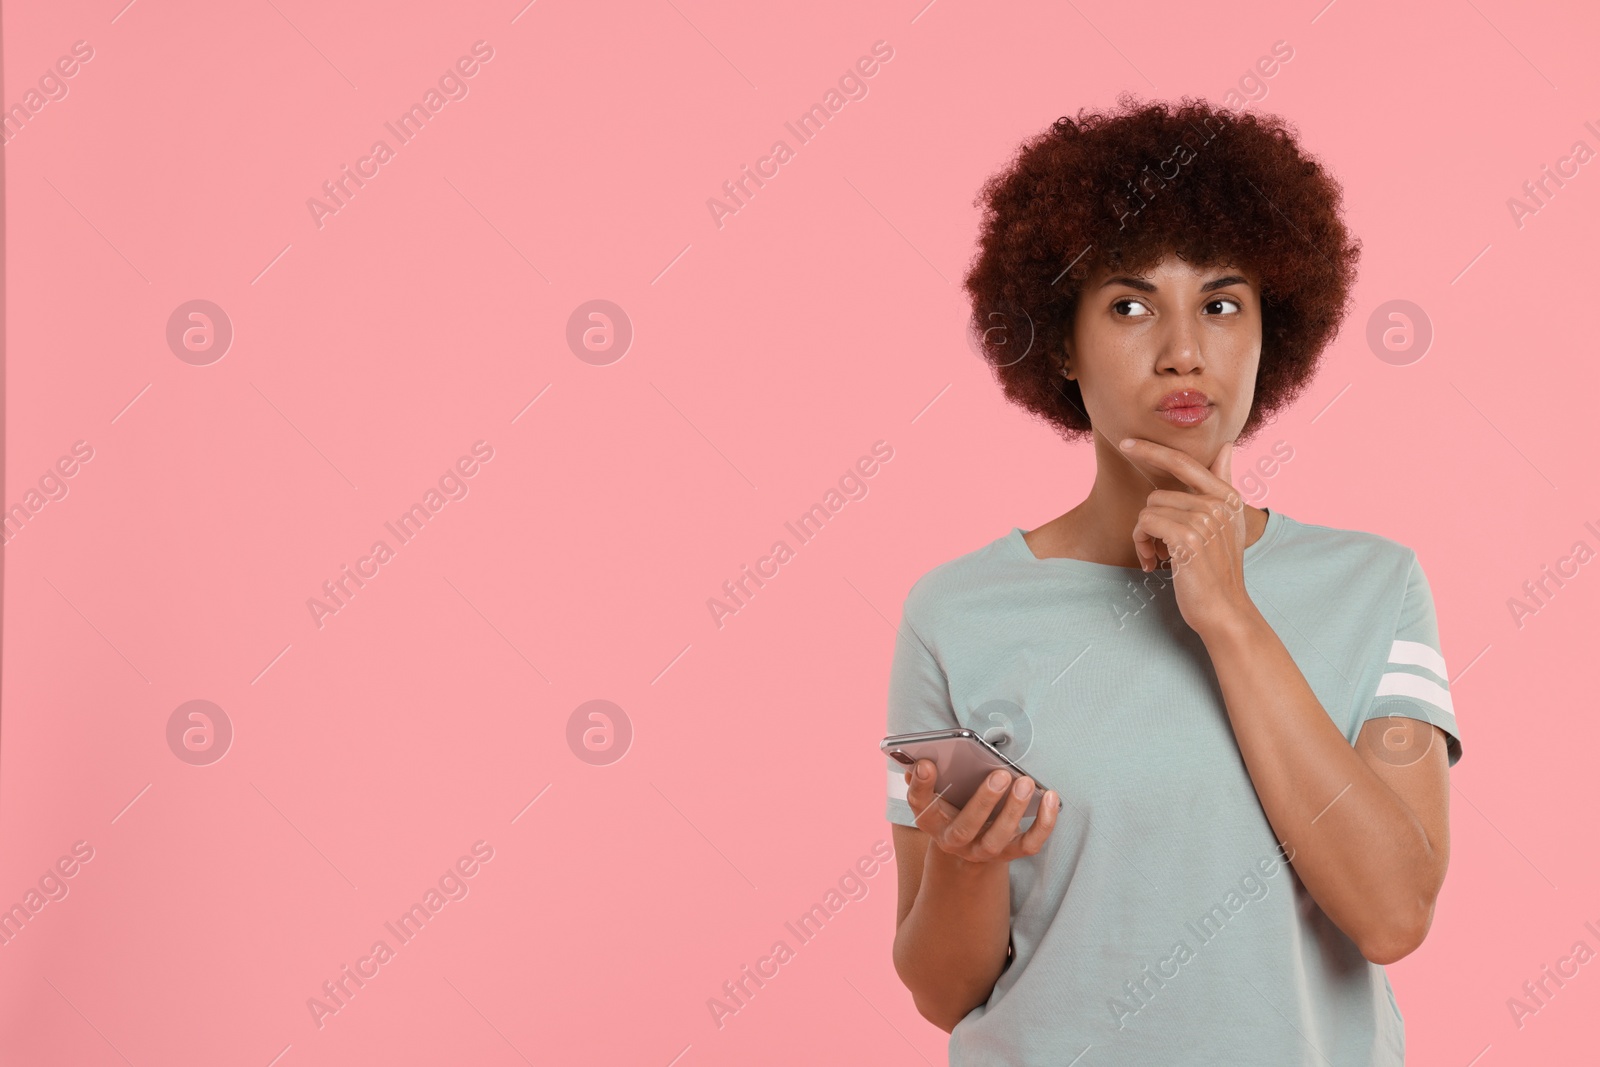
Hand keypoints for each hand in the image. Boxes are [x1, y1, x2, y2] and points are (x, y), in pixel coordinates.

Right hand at [904, 760, 1058, 863]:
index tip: (927, 763)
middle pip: (966, 827)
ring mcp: (983, 850)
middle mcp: (954, 841)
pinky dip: (1044, 823)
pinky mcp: (1010, 853)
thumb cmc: (953, 805)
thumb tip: (922, 760)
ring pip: (999, 838)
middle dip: (984, 801)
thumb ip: (928, 777)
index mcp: (931, 820)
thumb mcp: (936, 793)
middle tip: (1001, 774)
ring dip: (1014, 809)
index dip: (921, 785)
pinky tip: (1050, 796)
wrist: (970, 842)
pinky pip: (1030, 844)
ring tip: (1026, 781)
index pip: (920, 803)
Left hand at [1118, 437, 1254, 637]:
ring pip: (1148, 511)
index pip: (1184, 462)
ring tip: (1161, 558)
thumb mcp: (1228, 524)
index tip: (1125, 442)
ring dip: (1145, 538)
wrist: (1224, 610)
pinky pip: (1145, 524)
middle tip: (1158, 550)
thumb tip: (1227, 445)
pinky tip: (1155, 564)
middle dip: (1150, 524)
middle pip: (1157, 496)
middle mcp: (1218, 503)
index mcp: (1227, 497)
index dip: (1152, 450)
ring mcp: (1204, 519)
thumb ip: (1223, 483)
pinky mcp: (1188, 537)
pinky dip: (1141, 545)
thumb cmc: (1218, 571)